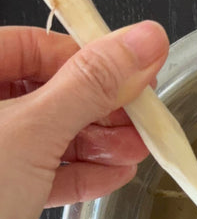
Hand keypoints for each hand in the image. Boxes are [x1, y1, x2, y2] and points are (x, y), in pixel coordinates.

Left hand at [0, 21, 168, 218]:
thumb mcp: (32, 132)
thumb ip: (90, 84)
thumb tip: (143, 41)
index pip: (39, 46)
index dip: (96, 60)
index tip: (139, 75)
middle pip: (51, 92)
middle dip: (104, 110)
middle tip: (142, 120)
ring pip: (51, 134)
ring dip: (100, 145)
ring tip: (136, 152)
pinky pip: (44, 171)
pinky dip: (81, 174)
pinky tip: (112, 177)